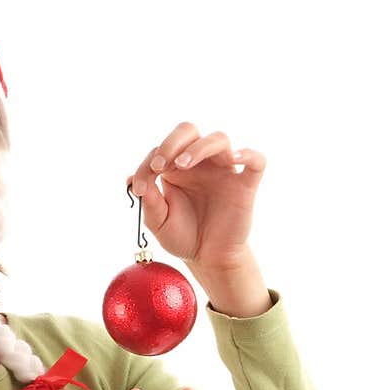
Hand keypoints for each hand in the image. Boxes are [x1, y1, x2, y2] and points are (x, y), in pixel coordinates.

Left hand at [126, 122, 266, 280]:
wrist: (208, 258)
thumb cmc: (184, 236)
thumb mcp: (159, 222)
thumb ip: (150, 201)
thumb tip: (133, 178)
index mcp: (176, 168)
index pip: (161, 150)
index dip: (147, 165)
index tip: (141, 188)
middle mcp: (200, 163)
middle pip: (188, 131)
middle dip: (172, 142)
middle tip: (160, 165)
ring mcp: (224, 171)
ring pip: (218, 139)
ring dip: (198, 147)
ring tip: (182, 165)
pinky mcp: (245, 185)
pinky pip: (256, 161)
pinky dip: (248, 154)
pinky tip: (235, 158)